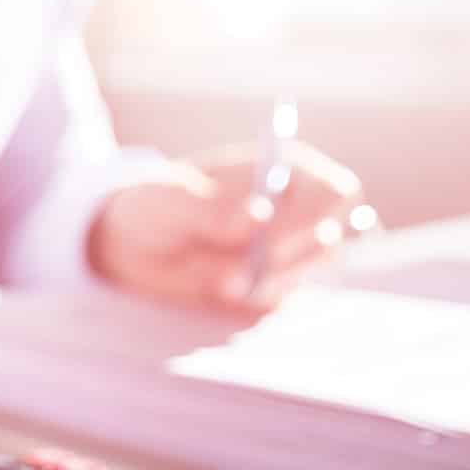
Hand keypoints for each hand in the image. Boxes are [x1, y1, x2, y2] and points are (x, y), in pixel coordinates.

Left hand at [88, 142, 364, 311]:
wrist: (132, 245)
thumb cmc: (156, 206)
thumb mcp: (171, 201)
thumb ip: (211, 209)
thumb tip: (259, 214)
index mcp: (285, 171)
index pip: (337, 192)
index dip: (315, 218)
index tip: (271, 240)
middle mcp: (297, 209)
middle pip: (331, 238)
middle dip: (293, 259)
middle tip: (244, 269)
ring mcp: (287, 250)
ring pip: (310, 272)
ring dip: (272, 282)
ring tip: (225, 281)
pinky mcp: (270, 284)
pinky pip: (282, 298)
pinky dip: (256, 298)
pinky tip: (225, 290)